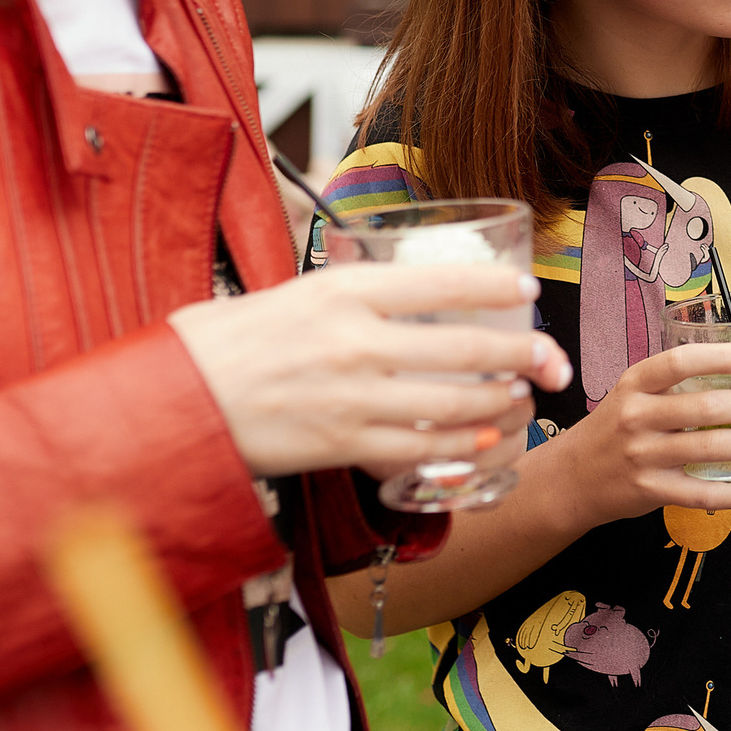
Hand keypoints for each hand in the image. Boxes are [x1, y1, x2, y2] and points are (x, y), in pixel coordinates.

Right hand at [170, 261, 569, 479]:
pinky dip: (462, 447)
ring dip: (502, 404)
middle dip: (522, 354)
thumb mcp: (296, 291)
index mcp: (345, 290)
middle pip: (465, 347)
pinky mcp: (343, 445)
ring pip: (454, 403)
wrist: (177, 399)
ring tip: (524, 398)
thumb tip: (410, 287)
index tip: (526, 291)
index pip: (442, 281)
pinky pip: (421, 449)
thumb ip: (356, 292)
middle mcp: (356, 341)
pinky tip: (486, 442)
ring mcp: (353, 397)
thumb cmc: (230, 340)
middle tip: (553, 359)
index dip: (495, 286)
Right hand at [533, 344, 730, 528]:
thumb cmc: (614, 430)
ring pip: (711, 451)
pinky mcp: (650, 491)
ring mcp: (643, 456)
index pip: (679, 362)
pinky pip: (703, 494)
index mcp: (635, 384)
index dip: (720, 357)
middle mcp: (637, 417)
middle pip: (705, 408)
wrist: (570, 478)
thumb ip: (674, 386)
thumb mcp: (632, 395)